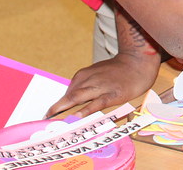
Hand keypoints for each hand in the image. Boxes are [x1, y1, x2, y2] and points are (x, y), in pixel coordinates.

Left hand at [45, 48, 160, 117]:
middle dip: (56, 109)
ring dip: (65, 110)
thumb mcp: (97, 73)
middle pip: (69, 96)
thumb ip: (84, 86)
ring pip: (78, 98)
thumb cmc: (117, 70)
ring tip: (54, 121)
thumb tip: (70, 101)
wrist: (138, 61)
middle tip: (45, 122)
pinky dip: (85, 110)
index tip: (48, 119)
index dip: (57, 107)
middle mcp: (89, 80)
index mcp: (83, 75)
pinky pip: (96, 103)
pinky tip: (77, 117)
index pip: (67, 93)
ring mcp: (101, 87)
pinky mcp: (112, 94)